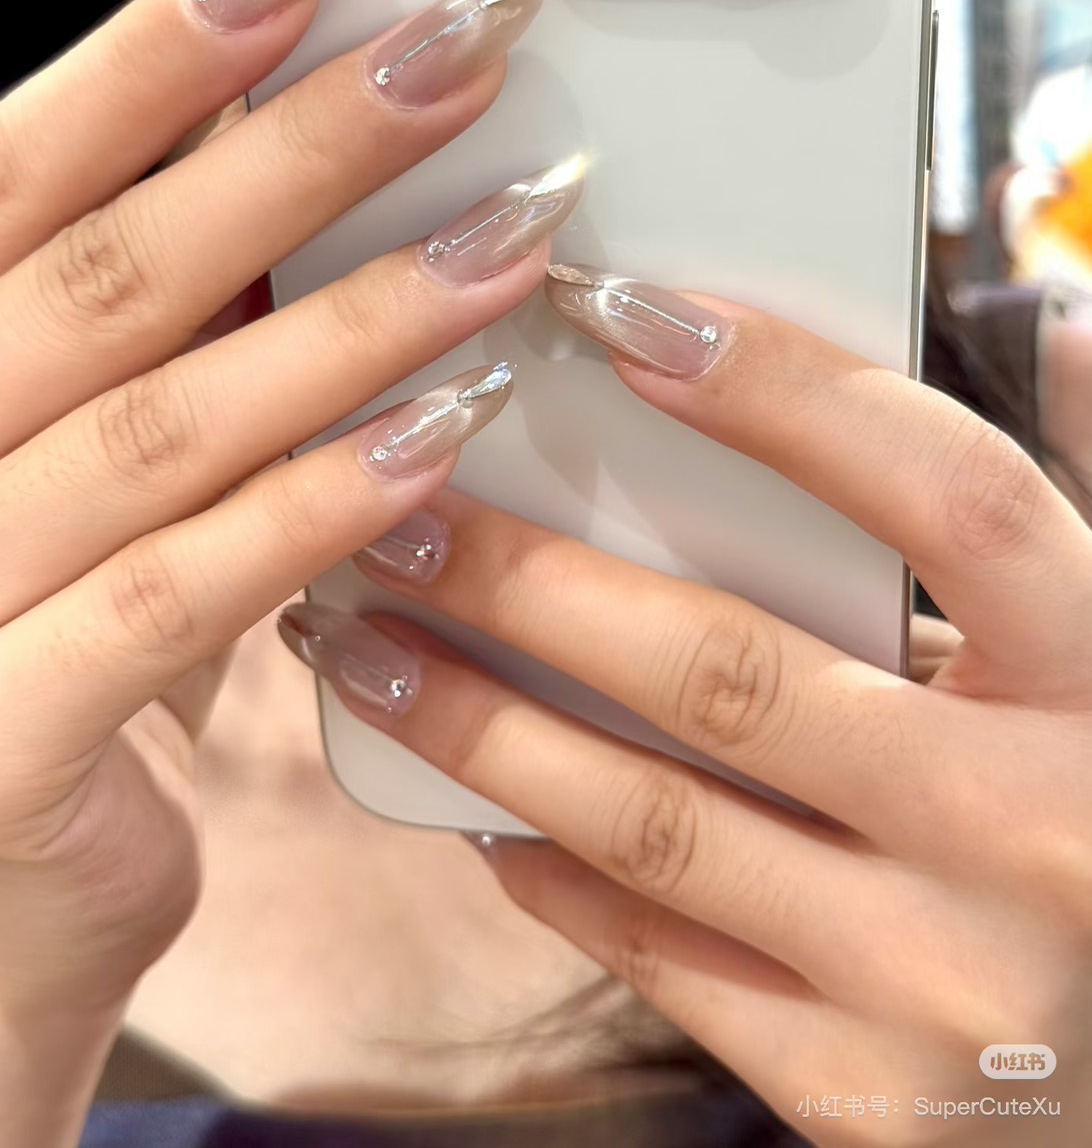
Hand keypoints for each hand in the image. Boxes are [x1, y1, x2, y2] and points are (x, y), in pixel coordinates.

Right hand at [0, 0, 569, 1129]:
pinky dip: (313, 512)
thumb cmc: (25, 689)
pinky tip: (447, 436)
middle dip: (297, 147)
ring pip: (160, 427)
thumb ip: (144, 369)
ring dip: (355, 318)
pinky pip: (172, 603)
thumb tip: (297, 208)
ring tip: (516, 234)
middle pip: (105, 275)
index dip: (153, 56)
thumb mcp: (69, 501)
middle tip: (465, 46)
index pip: (9, 181)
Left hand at [302, 267, 1091, 1144]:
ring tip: (360, 648)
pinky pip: (664, 959)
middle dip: (532, 583)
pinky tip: (473, 810)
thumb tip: (1056, 316)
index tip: (622, 312)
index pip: (944, 494)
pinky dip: (549, 872)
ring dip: (482, 726)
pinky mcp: (868, 1096)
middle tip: (400, 514)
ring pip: (656, 823)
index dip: (783, 393)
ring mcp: (944, 982)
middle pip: (733, 672)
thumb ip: (1067, 495)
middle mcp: (1032, 833)